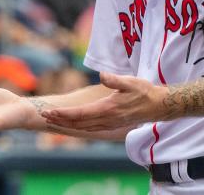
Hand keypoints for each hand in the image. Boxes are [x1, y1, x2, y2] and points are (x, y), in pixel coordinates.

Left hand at [41, 72, 164, 130]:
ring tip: (54, 120)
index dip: (64, 113)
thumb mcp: (130, 81)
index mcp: (107, 109)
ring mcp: (110, 124)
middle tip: (44, 116)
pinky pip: (91, 128)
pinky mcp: (112, 124)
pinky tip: (74, 125)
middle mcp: (106, 119)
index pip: (80, 114)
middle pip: (78, 122)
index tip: (50, 111)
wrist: (158, 106)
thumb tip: (102, 76)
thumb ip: (115, 80)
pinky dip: (79, 127)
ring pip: (83, 127)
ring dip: (67, 124)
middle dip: (60, 119)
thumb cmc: (144, 91)